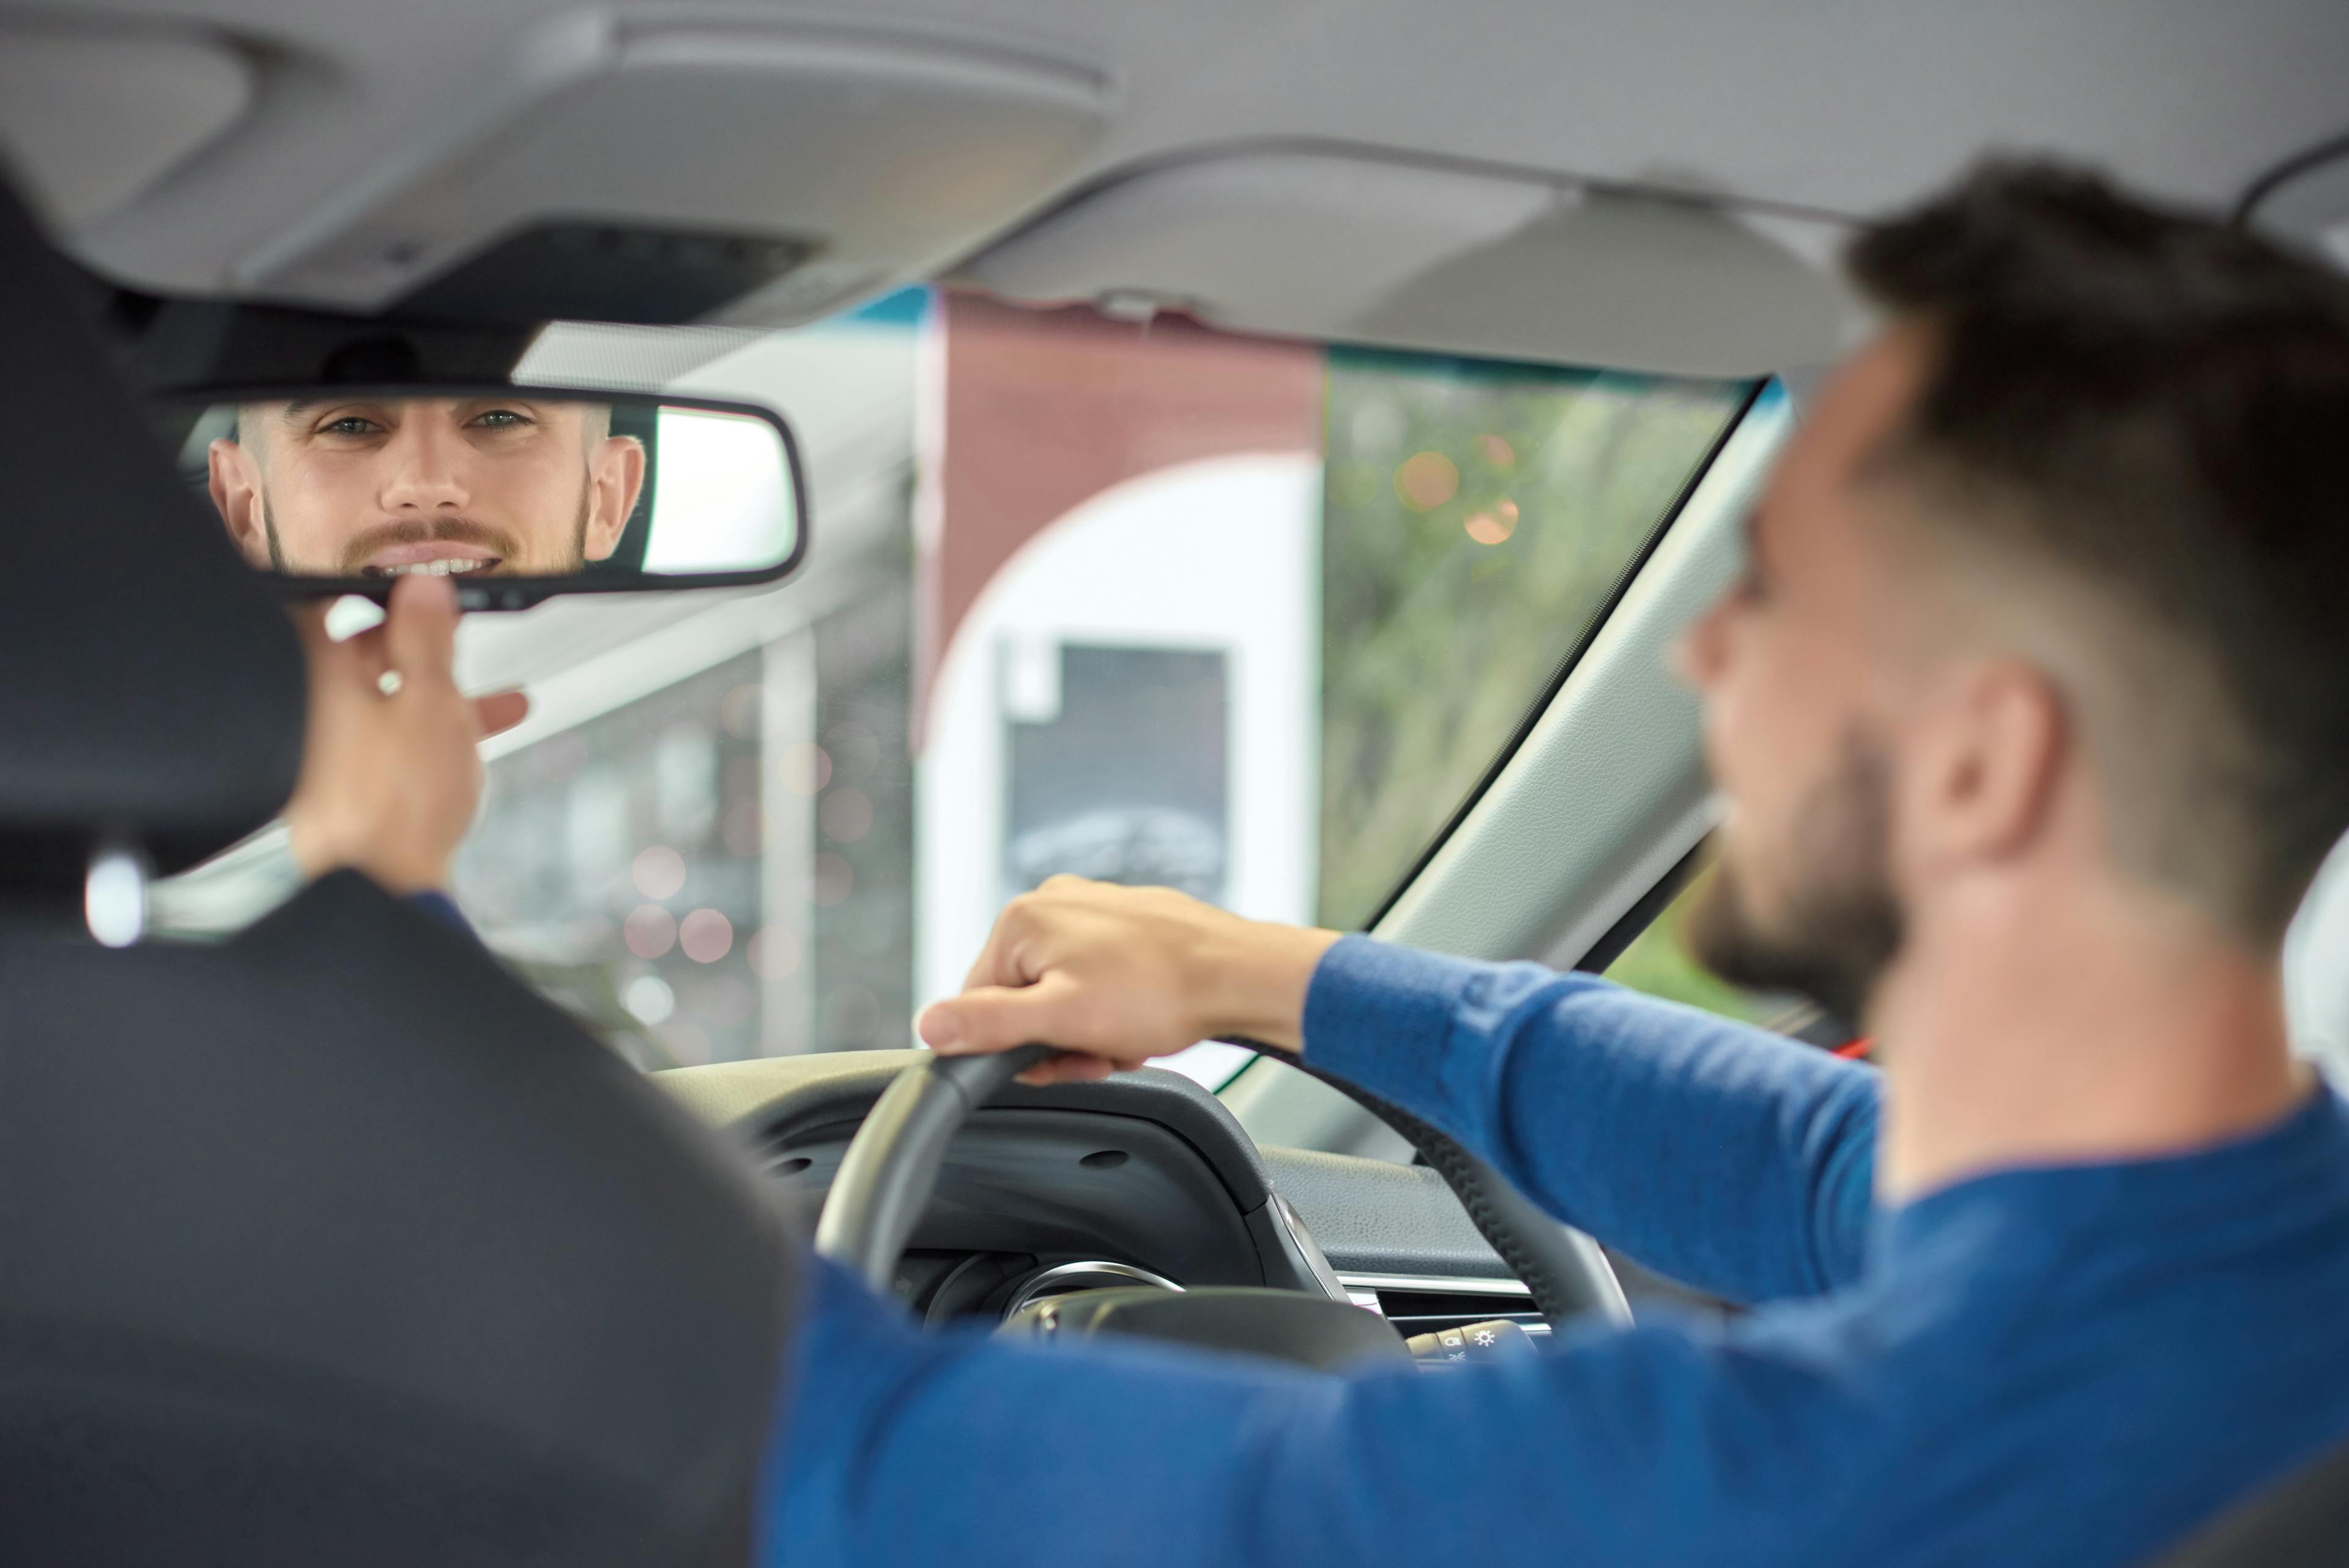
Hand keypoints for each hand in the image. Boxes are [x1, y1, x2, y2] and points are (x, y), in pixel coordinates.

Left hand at [284, 576, 528, 893]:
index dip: (369, 588)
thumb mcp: (431, 702)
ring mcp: (320, 752)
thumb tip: (421, 584)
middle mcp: (306, 707)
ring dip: (442, 697)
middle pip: (360, 655)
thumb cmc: (400, 798)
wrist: (379, 891)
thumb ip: (427, 639)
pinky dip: (428, 739)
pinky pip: (384, 746)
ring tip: (503, 700)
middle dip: (421, 646)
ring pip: (384, 704)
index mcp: (315, 672)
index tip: (410, 581)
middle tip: (462, 635)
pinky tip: (477, 749)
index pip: (324, 603)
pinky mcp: (338, 790)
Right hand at [915, 876, 1341, 1084]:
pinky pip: (1099, 981)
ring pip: (1065, 995)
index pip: (979, 1001)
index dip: (1016, 1046)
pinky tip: (1143, 1022)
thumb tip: (929, 1026)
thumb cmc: (1159, 992)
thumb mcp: (1060, 1019)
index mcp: (1022, 919)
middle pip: (1024, 999)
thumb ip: (987, 1025)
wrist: (1240, 976)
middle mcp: (1053, 903)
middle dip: (1060, 1038)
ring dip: (1091, 1031)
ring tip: (1128, 1037)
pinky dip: (1116, 1012)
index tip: (1060, 1059)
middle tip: (1101, 1051)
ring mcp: (1092, 911)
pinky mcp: (1126, 924)